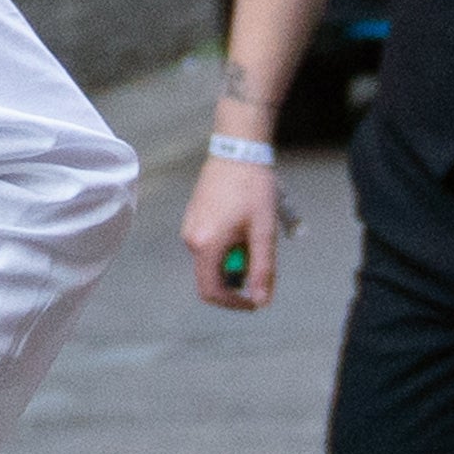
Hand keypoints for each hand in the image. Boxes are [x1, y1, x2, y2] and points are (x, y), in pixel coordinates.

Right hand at [183, 150, 288, 310]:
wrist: (238, 150)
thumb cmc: (253, 188)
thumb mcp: (263, 232)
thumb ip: (262, 269)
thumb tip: (261, 301)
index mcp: (205, 245)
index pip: (212, 292)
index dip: (234, 303)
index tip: (255, 301)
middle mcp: (191, 239)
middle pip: (212, 277)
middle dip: (237, 278)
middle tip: (259, 260)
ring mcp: (190, 228)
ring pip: (212, 261)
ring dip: (234, 260)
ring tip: (253, 235)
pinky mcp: (193, 218)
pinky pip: (209, 245)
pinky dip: (227, 246)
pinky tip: (243, 225)